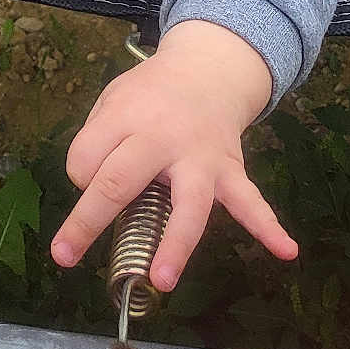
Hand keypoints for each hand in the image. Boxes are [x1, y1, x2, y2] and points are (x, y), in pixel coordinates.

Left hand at [49, 20, 296, 291]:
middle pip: (120, 179)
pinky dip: (269, 227)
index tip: (86, 179)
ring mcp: (199, 157)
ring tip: (160, 280)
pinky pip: (250, 200)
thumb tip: (90, 189)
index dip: (78, 174)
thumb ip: (98, 137)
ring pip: (187, 203)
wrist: (207, 68)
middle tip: (63, 255)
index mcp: (125, 116)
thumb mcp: (114, 98)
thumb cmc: (151, 94)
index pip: (86, 157)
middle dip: (89, 219)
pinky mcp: (229, 170)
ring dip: (175, 243)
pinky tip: (285, 251)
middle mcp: (161, 137)